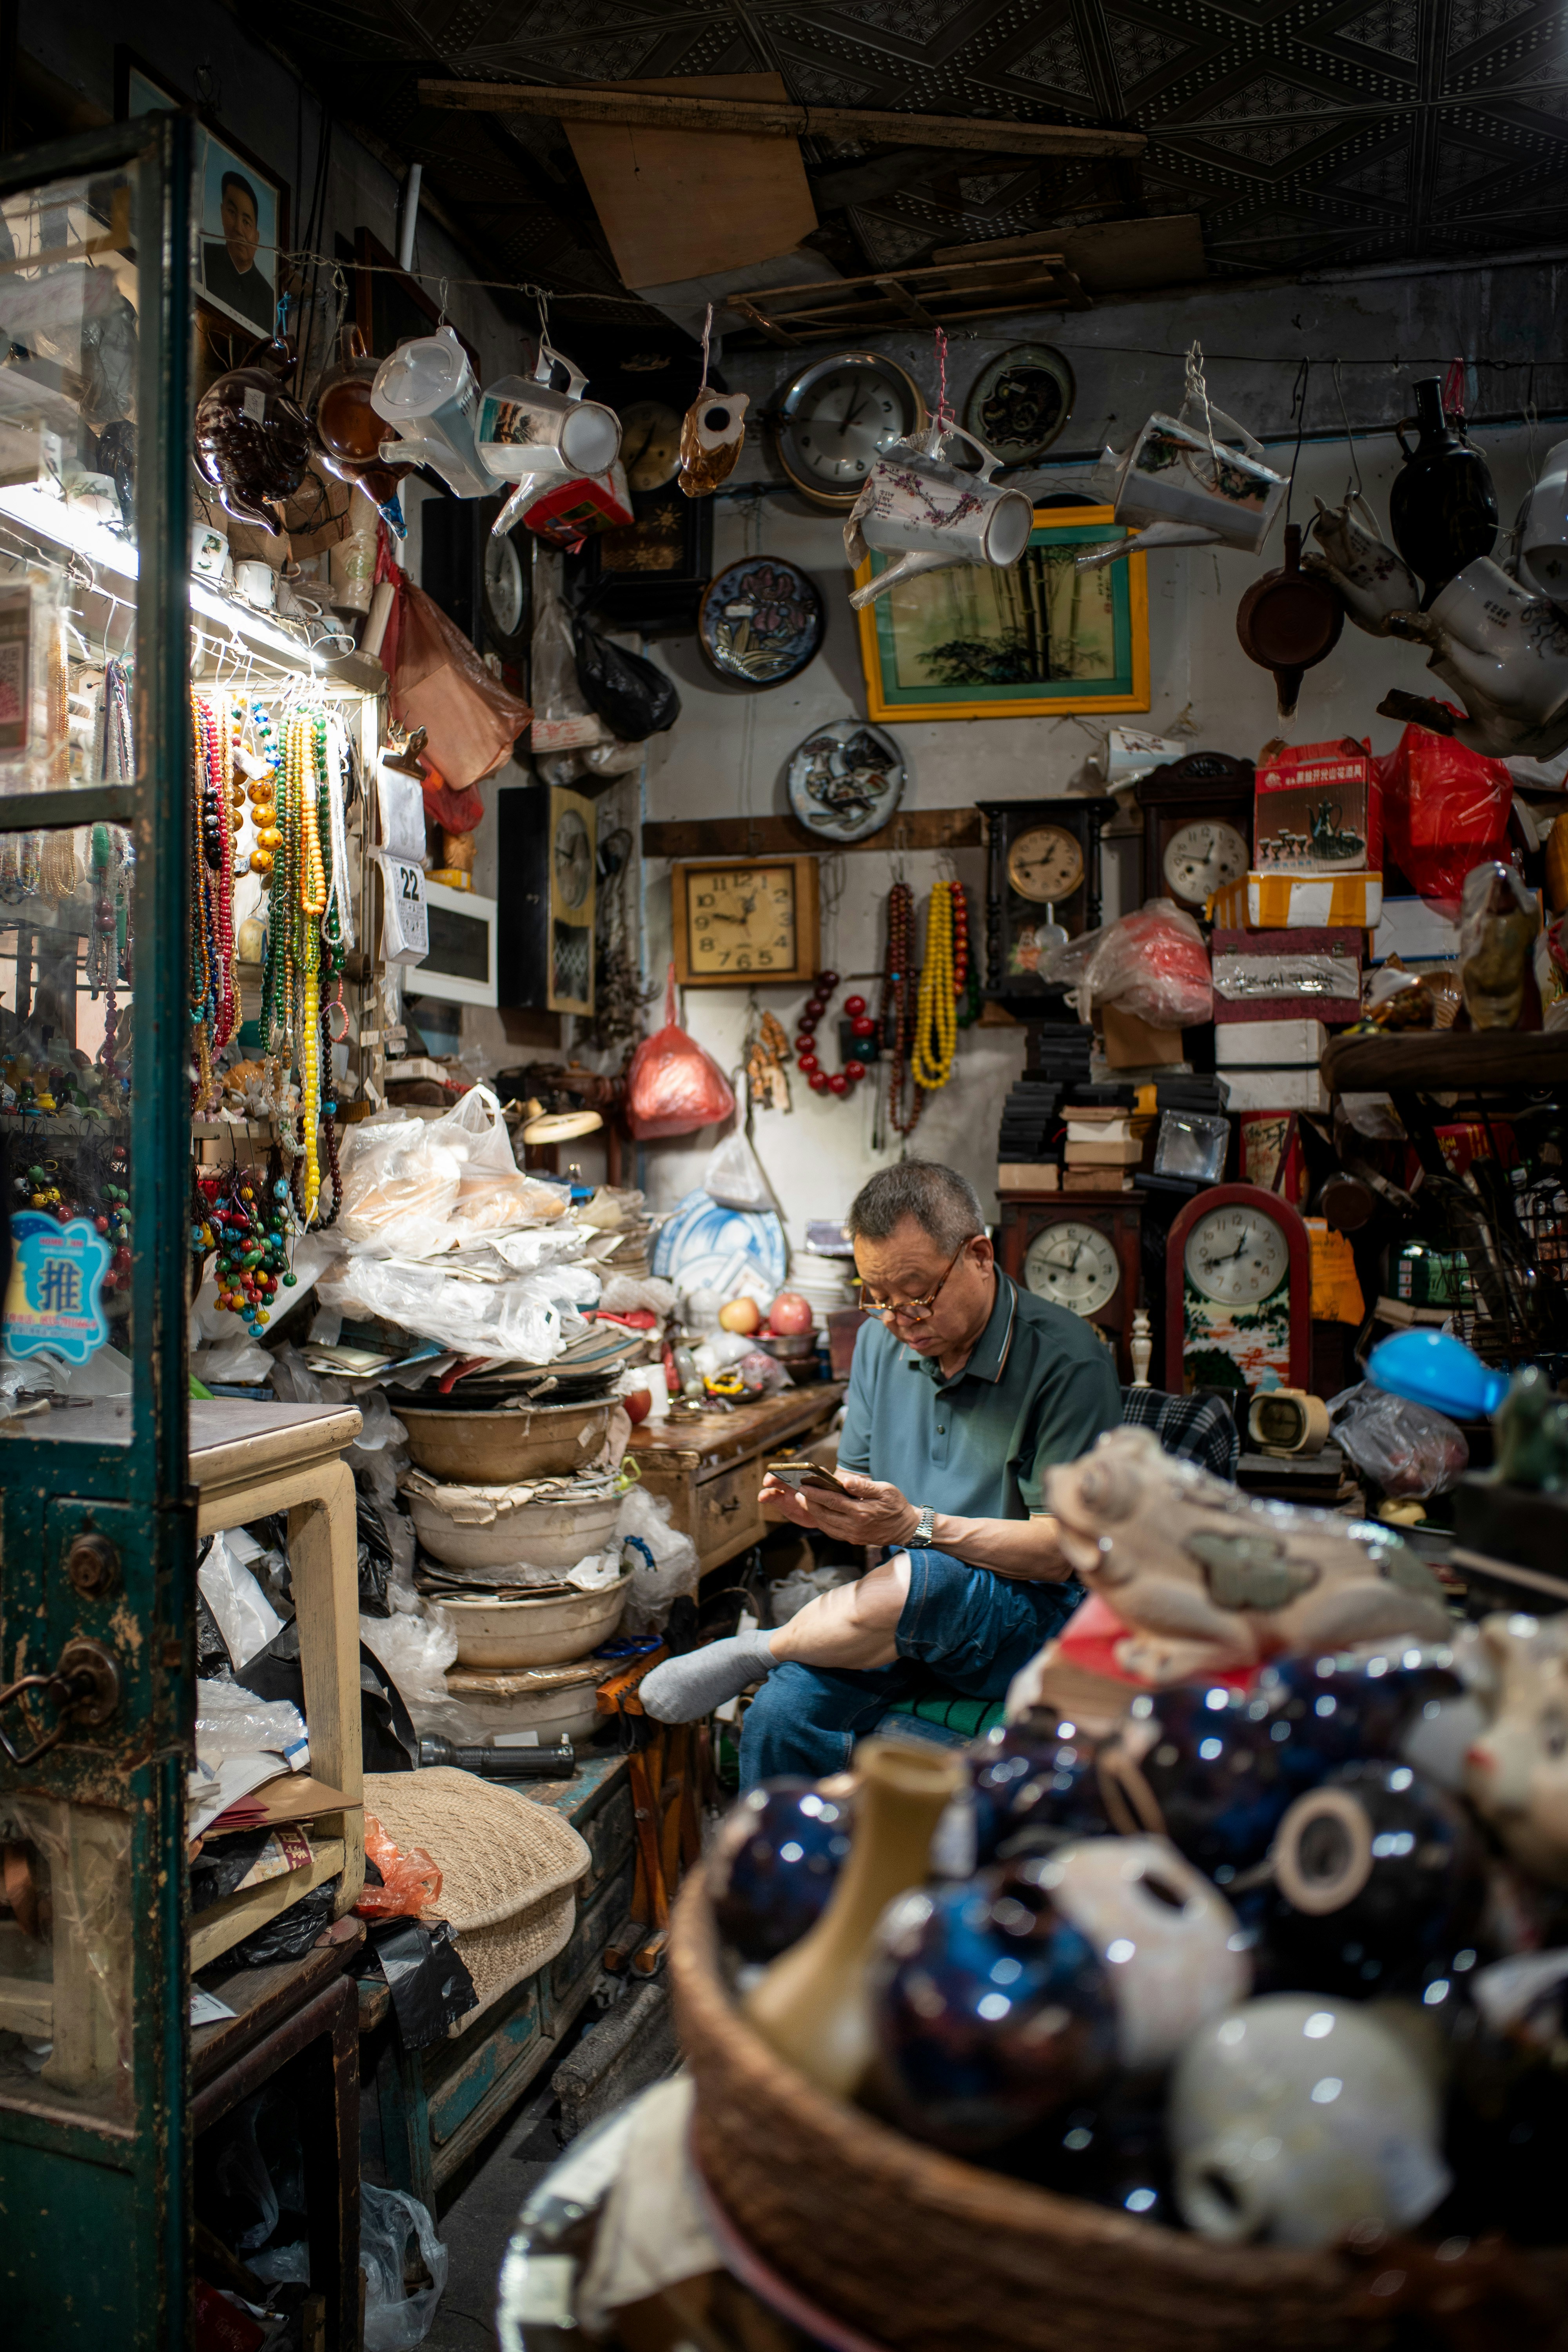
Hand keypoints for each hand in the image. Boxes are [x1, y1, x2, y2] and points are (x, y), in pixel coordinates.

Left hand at [766, 1471, 919, 1546]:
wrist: (906, 1528)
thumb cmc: (896, 1505)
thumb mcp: (886, 1490)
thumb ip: (864, 1486)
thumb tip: (845, 1481)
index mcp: (861, 1512)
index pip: (832, 1502)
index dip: (815, 1494)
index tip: (803, 1486)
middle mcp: (854, 1526)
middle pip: (824, 1515)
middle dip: (809, 1503)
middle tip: (800, 1493)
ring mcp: (853, 1535)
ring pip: (825, 1525)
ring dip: (814, 1513)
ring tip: (806, 1501)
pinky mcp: (853, 1540)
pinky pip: (832, 1532)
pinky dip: (823, 1522)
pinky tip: (819, 1514)